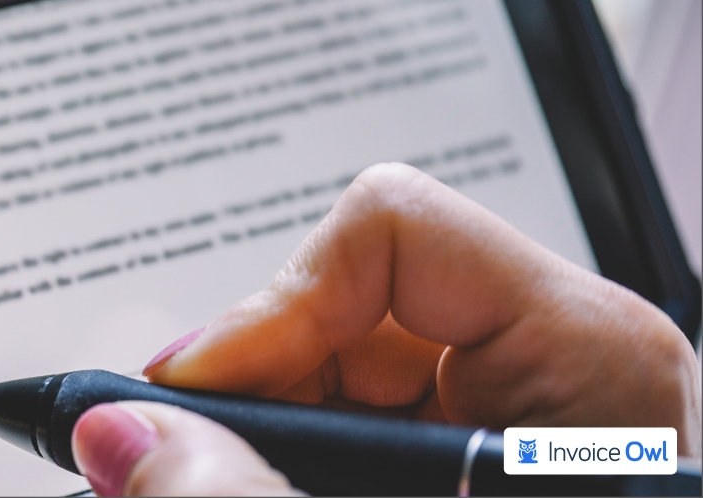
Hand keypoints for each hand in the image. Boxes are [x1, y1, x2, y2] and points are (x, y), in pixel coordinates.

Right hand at [70, 163, 700, 494]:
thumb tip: (121, 437)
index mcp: (584, 364)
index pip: (393, 233)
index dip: (272, 306)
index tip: (190, 392)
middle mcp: (556, 375)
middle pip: (346, 304)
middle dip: (245, 389)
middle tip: (169, 457)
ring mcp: (513, 423)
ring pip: (334, 366)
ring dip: (255, 432)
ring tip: (201, 481)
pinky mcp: (471, 465)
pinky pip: (352, 419)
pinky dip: (284, 459)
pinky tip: (252, 487)